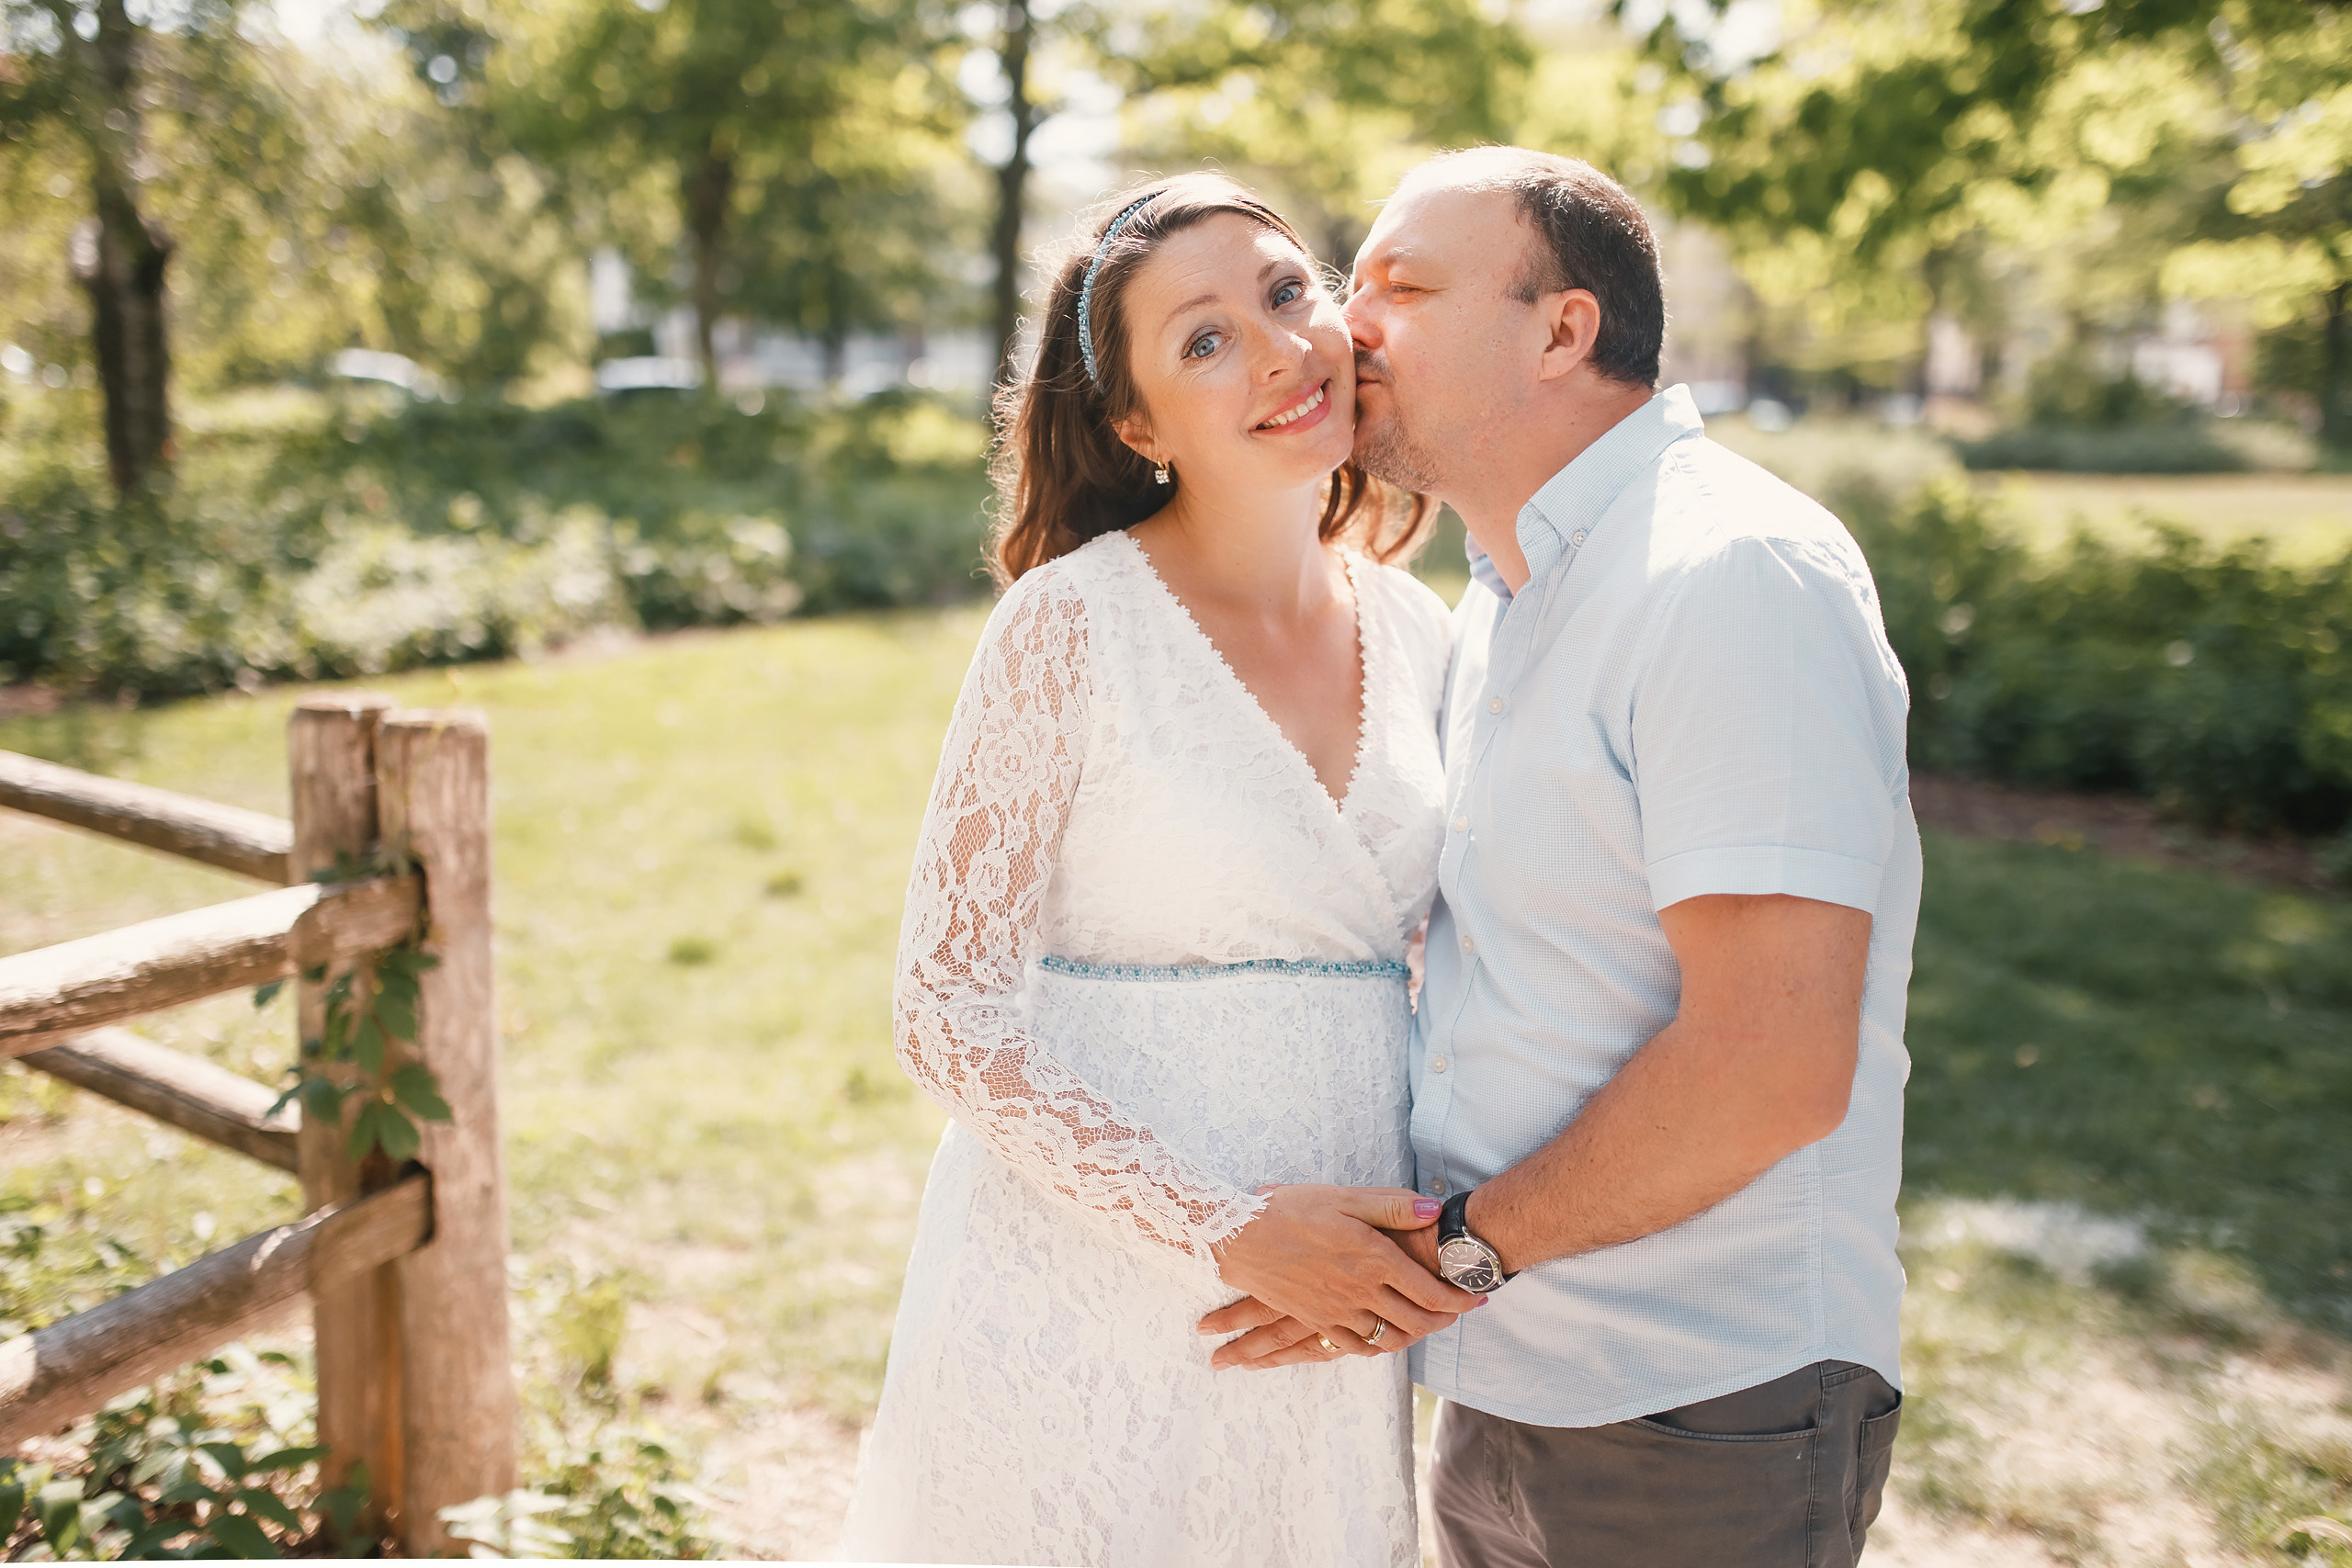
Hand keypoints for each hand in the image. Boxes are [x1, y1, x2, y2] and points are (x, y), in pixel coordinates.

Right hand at [1202, 1226, 1459, 1370]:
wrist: (1238, 1237)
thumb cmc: (1291, 1209)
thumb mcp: (1344, 1197)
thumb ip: (1392, 1206)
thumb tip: (1434, 1212)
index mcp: (1373, 1258)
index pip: (1429, 1290)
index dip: (1458, 1298)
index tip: (1476, 1297)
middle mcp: (1360, 1291)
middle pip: (1415, 1320)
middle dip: (1443, 1321)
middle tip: (1458, 1316)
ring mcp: (1337, 1311)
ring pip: (1387, 1338)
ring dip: (1413, 1337)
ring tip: (1427, 1330)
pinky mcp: (1316, 1320)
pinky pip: (1353, 1347)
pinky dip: (1376, 1348)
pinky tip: (1381, 1343)